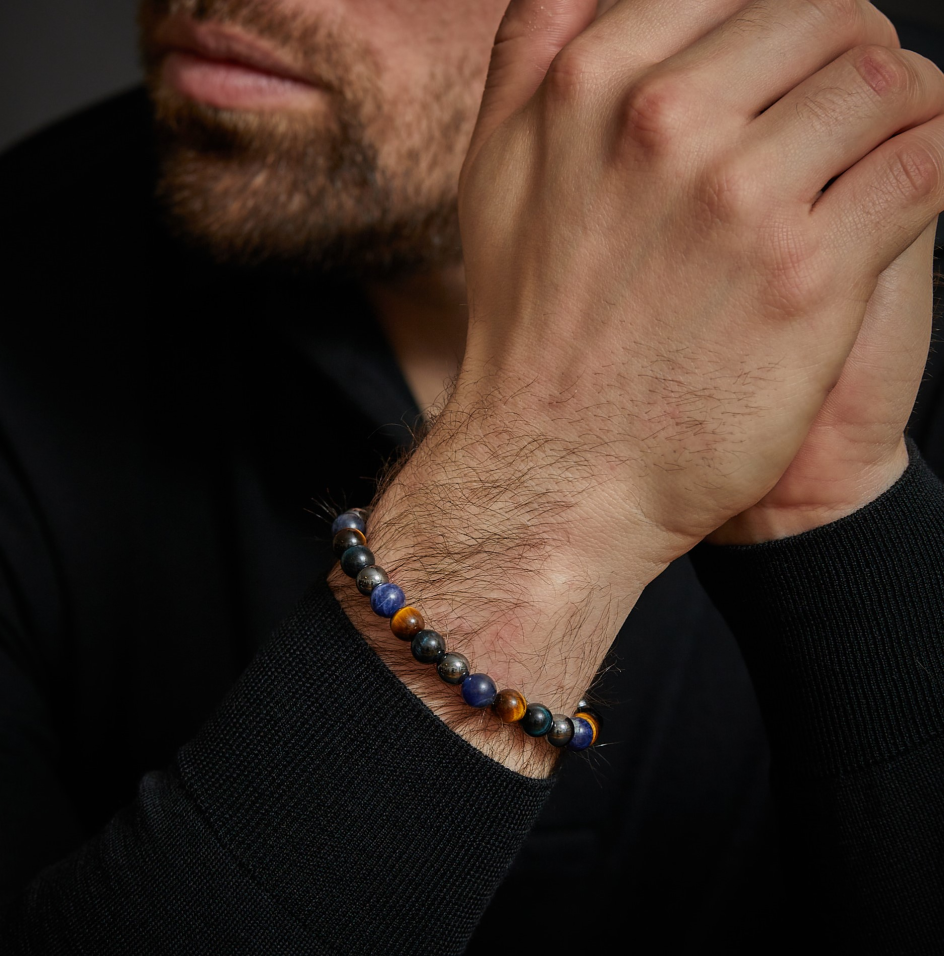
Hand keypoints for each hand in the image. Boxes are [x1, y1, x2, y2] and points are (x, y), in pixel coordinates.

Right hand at [335, 0, 943, 773]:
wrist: (560, 468)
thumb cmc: (531, 332)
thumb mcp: (496, 177)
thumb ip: (532, 53)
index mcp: (591, 85)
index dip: (778, 23)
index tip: (788, 72)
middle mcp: (665, 127)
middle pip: (827, 17)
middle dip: (849, 59)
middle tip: (843, 119)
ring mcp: (740, 199)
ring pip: (890, 83)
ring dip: (903, 115)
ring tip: (878, 159)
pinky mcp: (808, 277)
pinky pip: (927, 166)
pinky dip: (932, 170)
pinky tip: (894, 207)